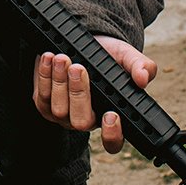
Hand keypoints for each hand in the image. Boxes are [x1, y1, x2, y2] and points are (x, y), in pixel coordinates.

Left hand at [33, 36, 157, 153]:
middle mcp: (86, 120)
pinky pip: (42, 97)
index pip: (113, 141)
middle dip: (79, 94)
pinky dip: (45, 76)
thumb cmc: (108, 55)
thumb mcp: (127, 57)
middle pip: (81, 122)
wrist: (82, 43)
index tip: (111, 115)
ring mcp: (64, 114)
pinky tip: (50, 58)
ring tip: (63, 58)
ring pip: (59, 109)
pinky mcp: (44, 103)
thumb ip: (140, 66)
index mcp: (110, 115)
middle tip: (79, 68)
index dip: (112, 135)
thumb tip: (143, 79)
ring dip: (59, 81)